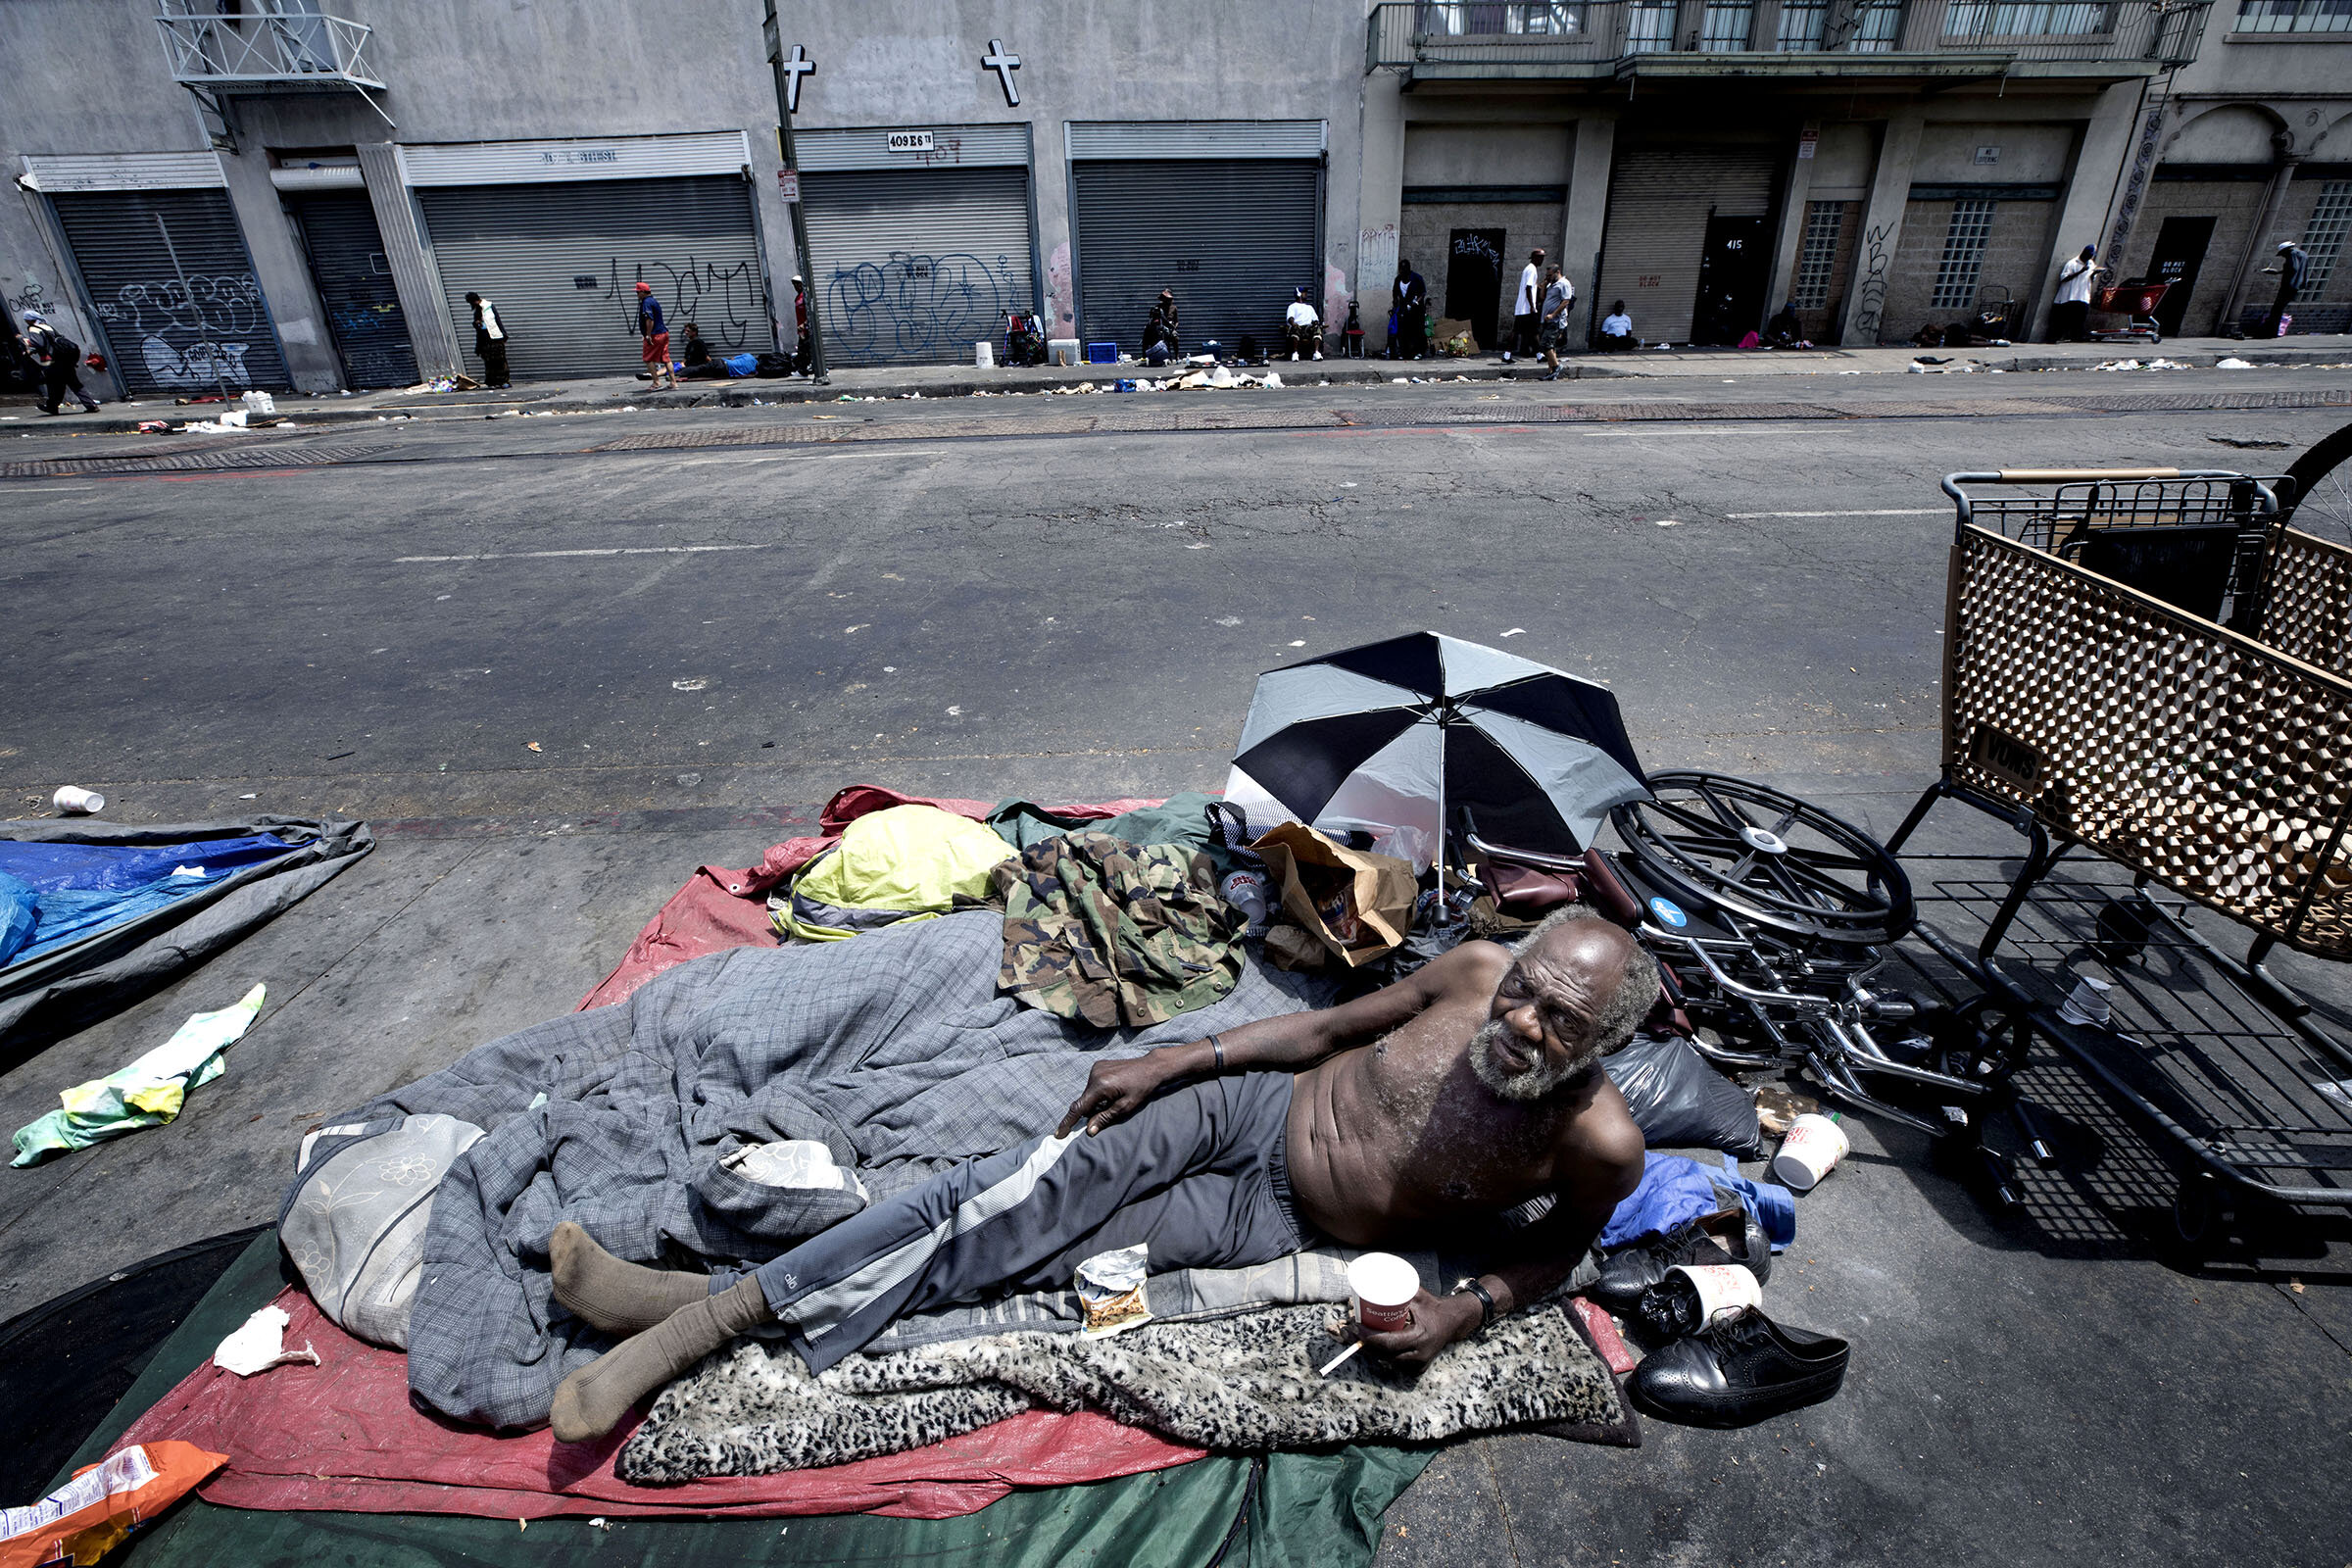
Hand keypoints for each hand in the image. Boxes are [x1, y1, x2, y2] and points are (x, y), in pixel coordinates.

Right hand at [1056, 1050, 1184, 1136]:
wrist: (1150, 1067)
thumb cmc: (1141, 1089)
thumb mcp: (1125, 1107)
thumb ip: (1105, 1118)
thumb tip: (1089, 1131)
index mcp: (1100, 1086)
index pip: (1079, 1108)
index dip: (1068, 1123)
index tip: (1059, 1134)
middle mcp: (1094, 1075)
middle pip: (1083, 1101)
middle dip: (1089, 1111)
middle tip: (1106, 1114)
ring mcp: (1096, 1068)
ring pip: (1088, 1093)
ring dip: (1094, 1101)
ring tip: (1114, 1099)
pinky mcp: (1098, 1065)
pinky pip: (1092, 1085)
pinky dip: (1097, 1092)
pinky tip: (1113, 1091)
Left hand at [1357, 1288, 1481, 1369]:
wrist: (1452, 1322)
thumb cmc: (1432, 1306)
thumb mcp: (1417, 1295)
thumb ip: (1398, 1289)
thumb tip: (1374, 1279)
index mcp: (1419, 1337)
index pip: (1387, 1342)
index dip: (1368, 1337)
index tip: (1354, 1326)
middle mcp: (1419, 1354)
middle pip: (1382, 1354)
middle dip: (1362, 1344)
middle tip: (1347, 1331)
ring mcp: (1418, 1364)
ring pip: (1386, 1360)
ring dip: (1369, 1350)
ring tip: (1353, 1336)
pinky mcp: (1417, 1368)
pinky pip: (1394, 1363)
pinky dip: (1381, 1355)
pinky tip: (1368, 1346)